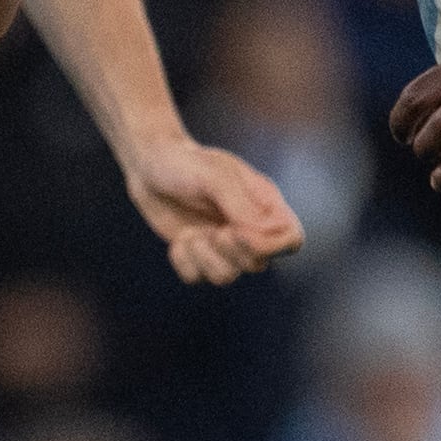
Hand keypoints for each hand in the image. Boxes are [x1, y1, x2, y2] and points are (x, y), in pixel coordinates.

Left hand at [122, 131, 305, 283]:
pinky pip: (197, 277)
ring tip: (191, 235)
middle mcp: (247, 228)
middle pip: (258, 264)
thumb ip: (241, 205)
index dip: (270, 246)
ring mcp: (221, 244)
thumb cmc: (187, 163)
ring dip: (205, 258)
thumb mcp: (216, 176)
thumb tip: (262, 233)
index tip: (239, 231)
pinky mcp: (196, 254)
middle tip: (214, 231)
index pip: (291, 239)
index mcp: (263, 205)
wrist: (149, 164)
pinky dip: (184, 262)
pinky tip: (179, 239)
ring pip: (226, 277)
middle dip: (233, 252)